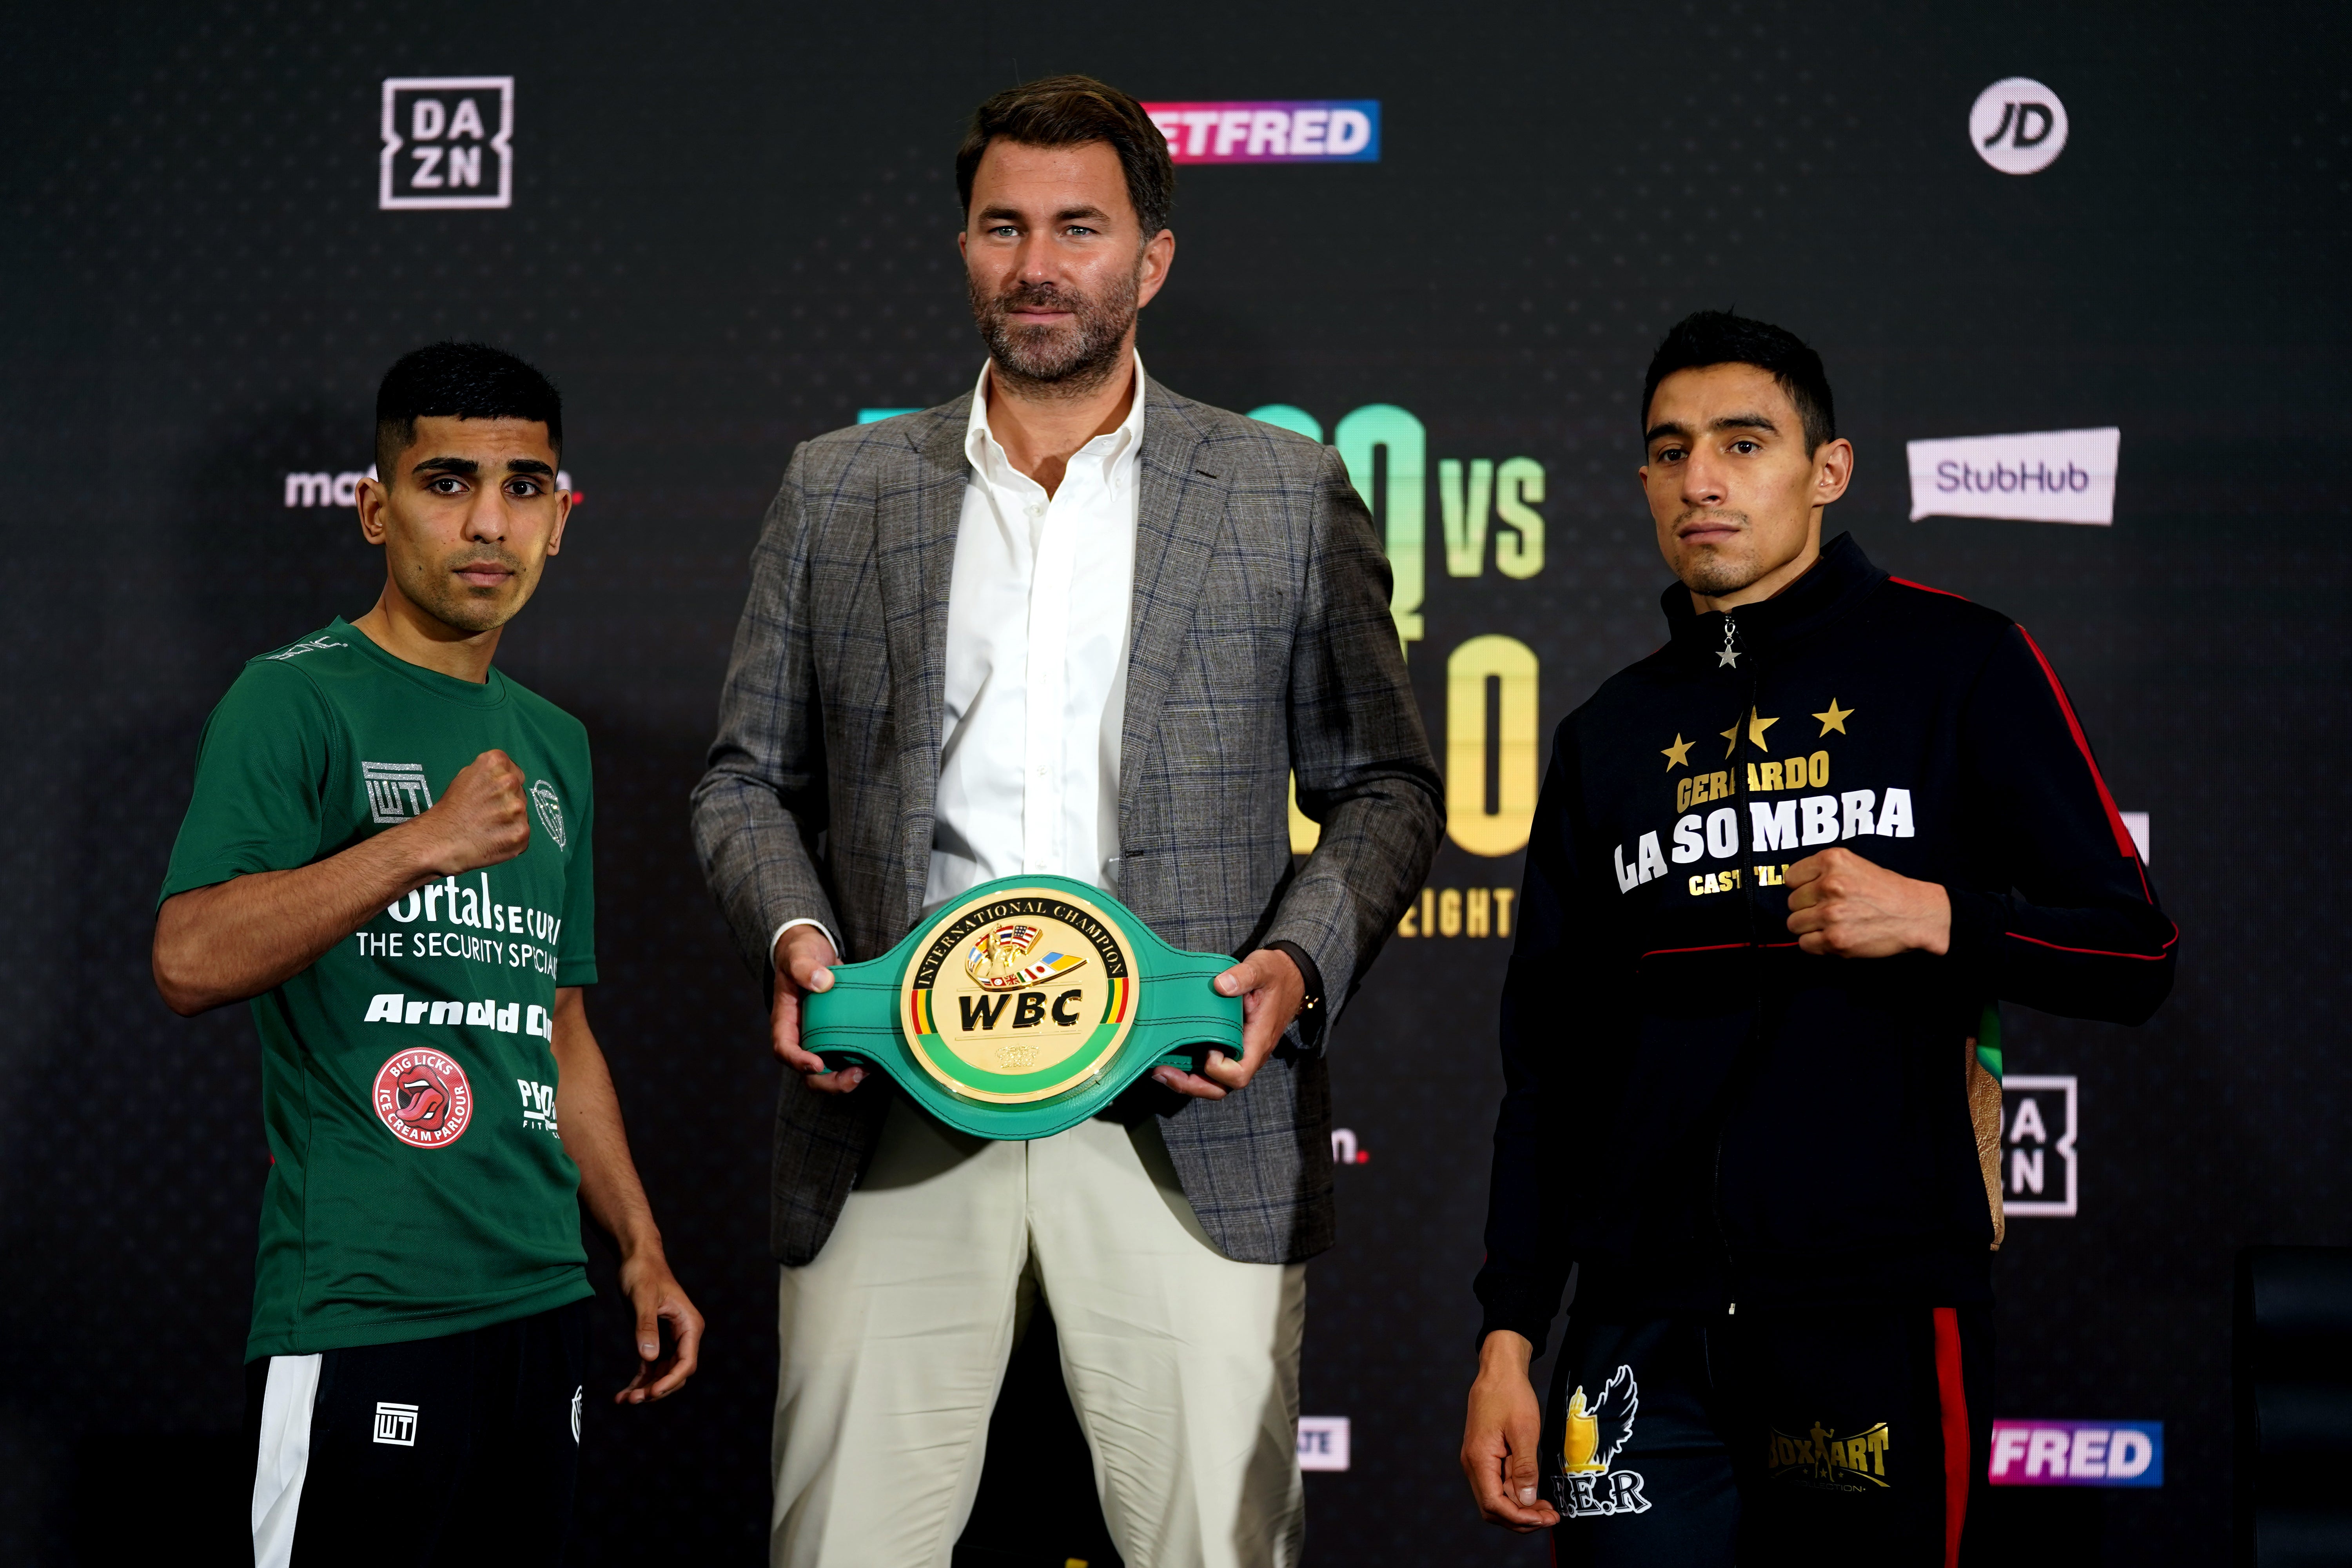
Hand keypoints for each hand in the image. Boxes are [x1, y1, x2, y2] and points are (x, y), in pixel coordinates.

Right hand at [404, 749, 530, 875]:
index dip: (503, 787)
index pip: (515, 772)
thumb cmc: (450, 809)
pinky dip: (511, 838)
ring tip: (489, 827)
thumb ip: (489, 773)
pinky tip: (494, 839)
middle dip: (508, 803)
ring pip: (522, 813)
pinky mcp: (521, 831)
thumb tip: (505, 775)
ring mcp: (518, 808)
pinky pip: (522, 833)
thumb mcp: (465, 777)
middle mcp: (510, 781)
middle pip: (519, 793)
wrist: (440, 839)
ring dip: (510, 821)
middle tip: (487, 814)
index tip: (492, 797)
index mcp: (496, 762)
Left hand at [613, 1245, 702, 1404]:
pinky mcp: (655, 1340)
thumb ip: (646, 1326)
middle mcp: (683, 1335)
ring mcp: (670, 1340)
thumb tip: (649, 1357)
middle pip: (676, 1373)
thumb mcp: (643, 1298)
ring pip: (662, 1374)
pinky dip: (639, 1381)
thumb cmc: (643, 1272)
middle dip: (656, 1389)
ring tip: (623, 1400)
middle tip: (633, 1400)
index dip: (671, 1381)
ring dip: (646, 1389)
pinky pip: (650, 1368)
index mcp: (689, 1325)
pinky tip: (622, 1394)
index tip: (652, 1393)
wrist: (637, 1257)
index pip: (687, 1362)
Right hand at [771, 924, 862, 1092]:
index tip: (817, 1064)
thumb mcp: (798, 955)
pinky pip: (847, 1056)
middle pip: (809, 1072)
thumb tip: (821, 982)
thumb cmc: (801, 953)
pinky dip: (861, 1062)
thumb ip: (804, 967)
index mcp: (785, 1021)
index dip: (798, 1061)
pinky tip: (878, 1058)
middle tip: (854, 1077)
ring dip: (847, 1077)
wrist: (815, 949)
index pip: (785, 1049)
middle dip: (829, 1082)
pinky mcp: (840, 1034)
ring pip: (830, 1071)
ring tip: (868, 1071)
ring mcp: (821, 1038)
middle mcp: (802, 1035)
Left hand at [1151, 948, 1301, 1099]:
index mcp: (1258, 1041)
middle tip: (1162, 1073)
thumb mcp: (1262, 968)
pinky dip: (1189, 1068)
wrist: (1288, 976)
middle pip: (1221, 1087)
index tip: (1207, 1049)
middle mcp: (1248, 1053)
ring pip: (1213, 1082)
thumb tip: (1220, 985)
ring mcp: (1238, 1052)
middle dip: (1191, 1086)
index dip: (1219, 1069)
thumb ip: (1244, 975)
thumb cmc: (1275, 974)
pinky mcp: (1229, 1046)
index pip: (1239, 1074)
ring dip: (1186, 1081)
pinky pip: (1210, 1068)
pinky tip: (1168, 1056)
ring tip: (1159, 1070)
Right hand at [1462, 1330, 1556, 1530]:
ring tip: (1548, 1508)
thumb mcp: (1524, 1431)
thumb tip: (1526, 1502)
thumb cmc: (1510, 1395)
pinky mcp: (1485, 1456)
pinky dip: (1517, 1494)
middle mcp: (1473, 1464)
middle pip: (1492, 1508)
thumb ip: (1524, 1469)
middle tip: (1551, 1517)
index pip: (1494, 1504)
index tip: (1545, 1519)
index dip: (1520, 1518)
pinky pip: (1498, 1484)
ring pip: (1496, 1498)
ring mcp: (1477, 1460)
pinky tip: (1536, 1493)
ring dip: (1521, 1508)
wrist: (1498, 1371)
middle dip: (1522, 1519)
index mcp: (1479, 1459)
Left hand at [1784, 846, 1950, 956]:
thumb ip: (1823, 872)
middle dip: (1806, 908)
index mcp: (1832, 860)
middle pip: (1791, 903)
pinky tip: (1834, 937)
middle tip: (1829, 911)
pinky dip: (1816, 944)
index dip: (1802, 888)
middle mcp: (1829, 885)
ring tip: (1831, 925)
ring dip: (1809, 928)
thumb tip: (1793, 888)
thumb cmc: (1887, 891)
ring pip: (1794, 924)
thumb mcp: (1854, 865)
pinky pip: (1805, 944)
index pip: (1791, 878)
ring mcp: (1831, 913)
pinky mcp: (1835, 939)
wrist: (1917, 914)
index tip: (1815, 893)